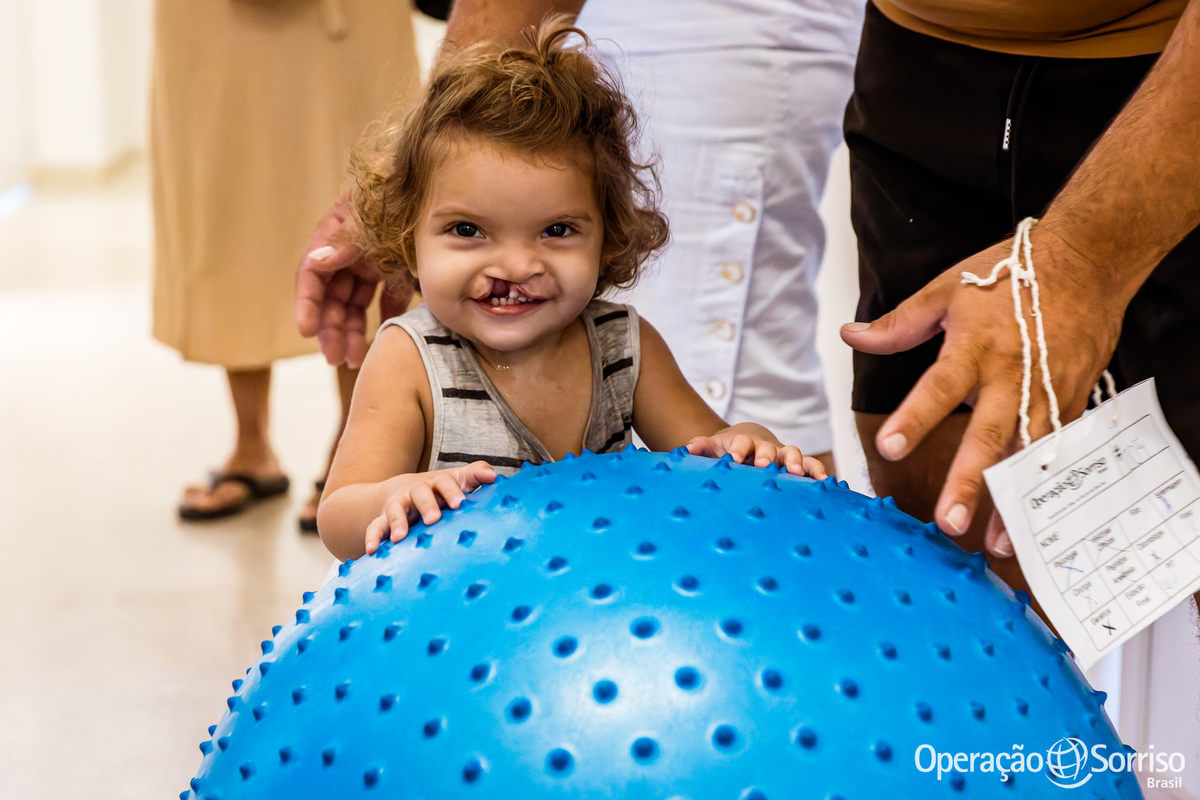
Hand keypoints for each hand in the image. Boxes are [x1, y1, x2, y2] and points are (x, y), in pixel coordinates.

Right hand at [295, 196, 413, 367]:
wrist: (442, 185)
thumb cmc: (404, 194)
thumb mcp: (373, 217)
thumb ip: (346, 241)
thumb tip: (313, 263)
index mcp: (337, 233)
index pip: (312, 273)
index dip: (307, 302)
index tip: (306, 330)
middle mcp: (351, 250)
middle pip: (333, 295)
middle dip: (331, 328)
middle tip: (334, 358)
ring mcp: (375, 261)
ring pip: (356, 304)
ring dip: (353, 331)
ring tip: (354, 360)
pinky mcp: (398, 272)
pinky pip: (387, 301)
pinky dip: (384, 320)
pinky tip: (383, 341)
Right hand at [364, 462, 496, 554]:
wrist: (403, 489)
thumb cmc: (440, 490)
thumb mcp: (457, 480)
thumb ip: (475, 475)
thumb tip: (494, 475)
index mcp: (438, 483)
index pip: (445, 482)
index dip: (452, 491)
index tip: (460, 504)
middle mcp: (417, 491)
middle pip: (420, 494)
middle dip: (427, 505)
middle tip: (434, 520)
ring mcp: (399, 505)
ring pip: (396, 509)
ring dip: (397, 522)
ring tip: (400, 537)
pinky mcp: (383, 519)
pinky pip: (375, 527)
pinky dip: (373, 537)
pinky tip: (372, 550)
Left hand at [686, 426, 827, 478]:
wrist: (748, 441)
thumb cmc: (728, 449)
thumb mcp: (714, 447)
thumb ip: (702, 447)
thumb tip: (688, 448)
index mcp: (745, 443)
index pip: (741, 443)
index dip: (738, 449)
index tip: (733, 458)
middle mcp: (766, 448)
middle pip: (768, 448)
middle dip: (766, 456)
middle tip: (763, 465)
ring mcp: (783, 456)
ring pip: (793, 455)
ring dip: (796, 463)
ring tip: (798, 474)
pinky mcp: (797, 466)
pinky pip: (811, 467)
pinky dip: (818, 473)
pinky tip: (826, 483)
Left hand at [840, 229, 1128, 555]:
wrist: (1088, 262)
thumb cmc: (1012, 274)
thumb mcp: (948, 288)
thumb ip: (900, 323)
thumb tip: (851, 335)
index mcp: (975, 347)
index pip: (939, 387)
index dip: (915, 418)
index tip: (889, 449)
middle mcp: (1011, 375)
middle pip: (989, 435)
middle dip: (969, 481)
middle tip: (949, 522)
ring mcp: (1046, 392)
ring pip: (1028, 456)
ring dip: (1012, 501)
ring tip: (995, 542)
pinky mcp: (1072, 402)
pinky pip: (1057, 452)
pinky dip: (1045, 487)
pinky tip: (1035, 522)